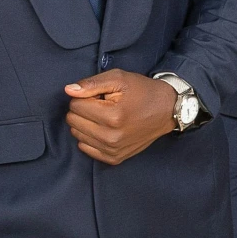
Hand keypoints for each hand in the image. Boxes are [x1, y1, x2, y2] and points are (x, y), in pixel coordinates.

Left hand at [63, 70, 177, 164]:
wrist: (168, 110)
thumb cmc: (143, 92)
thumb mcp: (120, 79)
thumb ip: (92, 83)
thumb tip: (69, 90)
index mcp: (112, 116)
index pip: (75, 105)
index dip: (86, 96)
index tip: (101, 96)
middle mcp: (111, 137)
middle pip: (73, 121)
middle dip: (84, 109)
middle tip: (103, 105)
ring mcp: (112, 150)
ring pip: (77, 134)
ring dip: (87, 123)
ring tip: (106, 117)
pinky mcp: (114, 158)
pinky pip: (86, 148)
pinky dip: (91, 137)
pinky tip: (104, 129)